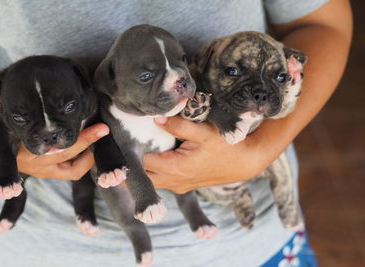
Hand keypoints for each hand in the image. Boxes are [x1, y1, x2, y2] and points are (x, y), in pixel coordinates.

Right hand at [0, 65, 108, 180]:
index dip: (75, 136)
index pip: (50, 142)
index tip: (95, 125)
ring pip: (73, 169)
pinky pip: (72, 173)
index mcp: (21, 148)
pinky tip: (92, 148)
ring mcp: (44, 171)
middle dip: (86, 141)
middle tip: (103, 128)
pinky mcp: (51, 174)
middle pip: (65, 155)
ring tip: (98, 136)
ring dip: (88, 156)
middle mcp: (34, 163)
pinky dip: (84, 163)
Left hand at [143, 116, 266, 193]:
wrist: (244, 163)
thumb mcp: (204, 132)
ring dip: (145, 168)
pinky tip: (158, 156)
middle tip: (132, 146)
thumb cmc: (226, 146)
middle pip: (143, 176)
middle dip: (135, 163)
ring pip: (151, 181)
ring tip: (143, 151)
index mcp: (175, 168)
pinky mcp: (183, 186)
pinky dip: (155, 172)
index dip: (135, 150)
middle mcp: (174, 181)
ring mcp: (178, 186)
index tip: (132, 137)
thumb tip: (156, 118)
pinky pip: (162, 182)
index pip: (141, 163)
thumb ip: (179, 126)